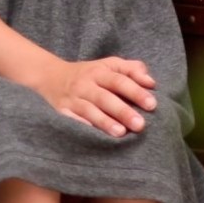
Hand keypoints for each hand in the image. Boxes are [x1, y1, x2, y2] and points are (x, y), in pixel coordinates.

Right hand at [26, 55, 158, 137]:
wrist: (51, 76)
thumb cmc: (89, 74)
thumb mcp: (109, 65)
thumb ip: (131, 69)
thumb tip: (151, 82)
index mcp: (100, 71)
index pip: (120, 80)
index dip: (136, 91)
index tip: (152, 104)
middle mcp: (85, 84)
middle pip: (105, 97)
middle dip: (123, 110)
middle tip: (140, 125)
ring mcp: (73, 99)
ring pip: (89, 110)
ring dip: (104, 122)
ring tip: (120, 133)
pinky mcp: (62, 112)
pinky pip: (73, 121)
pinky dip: (83, 128)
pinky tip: (95, 138)